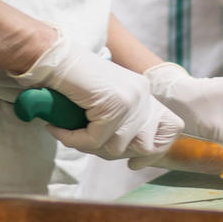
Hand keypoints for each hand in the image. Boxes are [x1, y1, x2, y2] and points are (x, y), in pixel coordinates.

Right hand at [15, 34, 182, 161]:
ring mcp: (131, 98)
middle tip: (87, 141)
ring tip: (69, 132)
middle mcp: (143, 93)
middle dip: (114, 153)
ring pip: (117, 147)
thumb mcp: (104, 106)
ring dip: (89, 146)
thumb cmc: (70, 83)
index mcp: (144, 93)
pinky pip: (95, 140)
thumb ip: (122, 126)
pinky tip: (59, 128)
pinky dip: (73, 139)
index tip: (133, 164)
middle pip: (146, 146)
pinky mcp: (114, 103)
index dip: (155, 152)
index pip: (172, 128)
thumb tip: (135, 159)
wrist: (50, 57)